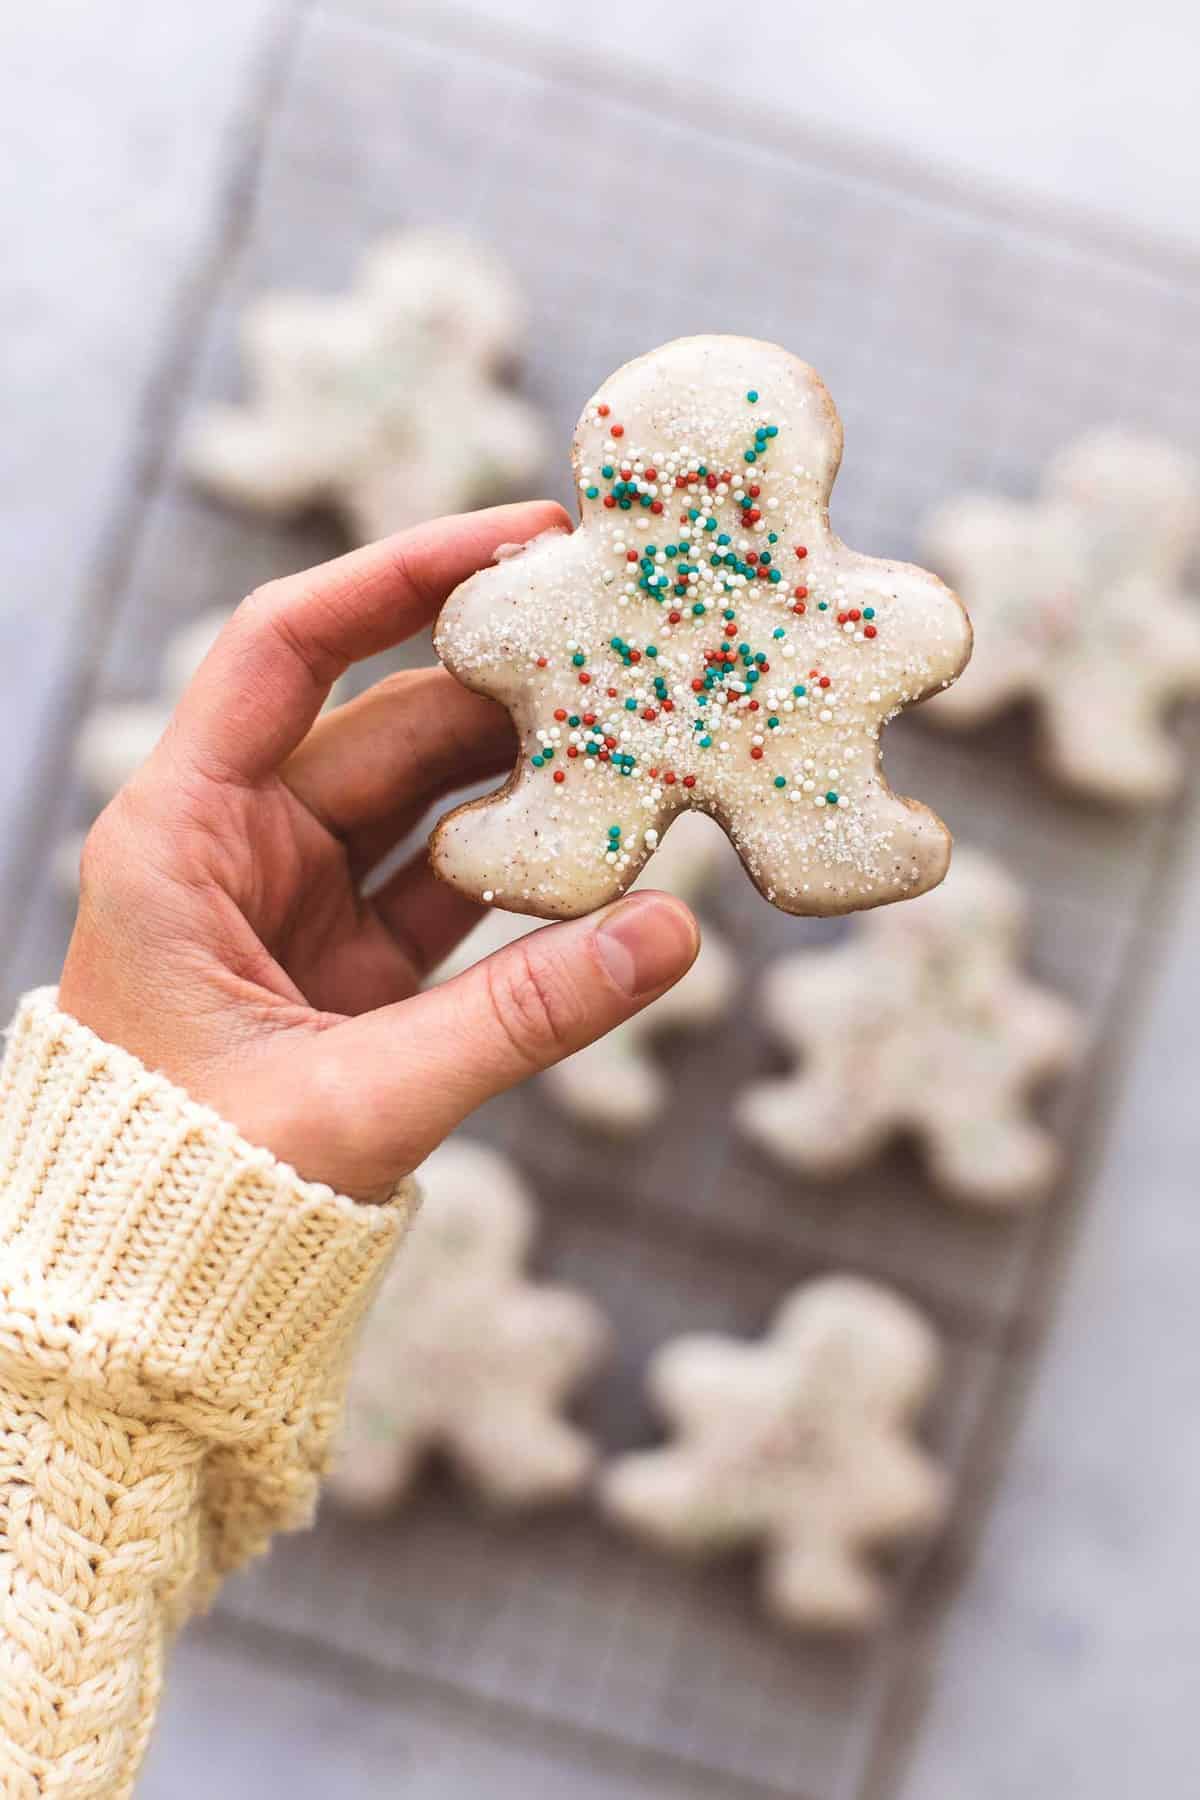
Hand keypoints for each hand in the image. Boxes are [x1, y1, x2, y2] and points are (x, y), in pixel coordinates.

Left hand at [59, 504, 698, 1199]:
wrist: (150, 1300)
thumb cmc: (189, 1196)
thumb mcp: (356, 1100)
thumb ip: (518, 1020)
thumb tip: (673, 937)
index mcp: (179, 838)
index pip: (286, 650)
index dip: (398, 577)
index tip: (520, 538)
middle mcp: (235, 847)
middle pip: (385, 720)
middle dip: (504, 685)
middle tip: (628, 646)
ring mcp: (297, 904)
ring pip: (429, 802)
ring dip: (527, 777)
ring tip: (643, 738)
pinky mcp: (348, 964)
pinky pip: (450, 885)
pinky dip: (525, 871)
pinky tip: (611, 847)